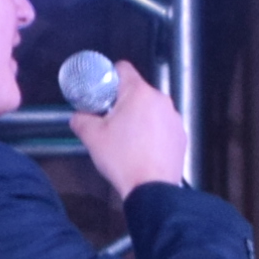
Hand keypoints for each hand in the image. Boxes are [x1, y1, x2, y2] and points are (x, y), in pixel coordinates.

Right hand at [69, 61, 191, 197]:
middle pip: (137, 91)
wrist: (152, 189)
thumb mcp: (92, 137)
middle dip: (122, 102)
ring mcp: (174, 118)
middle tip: (109, 121)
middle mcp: (160, 100)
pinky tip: (143, 150)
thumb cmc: (122, 158)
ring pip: (151, 109)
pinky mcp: (181, 135)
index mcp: (139, 93)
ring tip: (127, 140)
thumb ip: (80, 120)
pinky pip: (163, 125)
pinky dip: (153, 132)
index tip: (100, 93)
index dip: (108, 77)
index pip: (123, 68)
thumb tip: (78, 116)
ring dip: (139, 117)